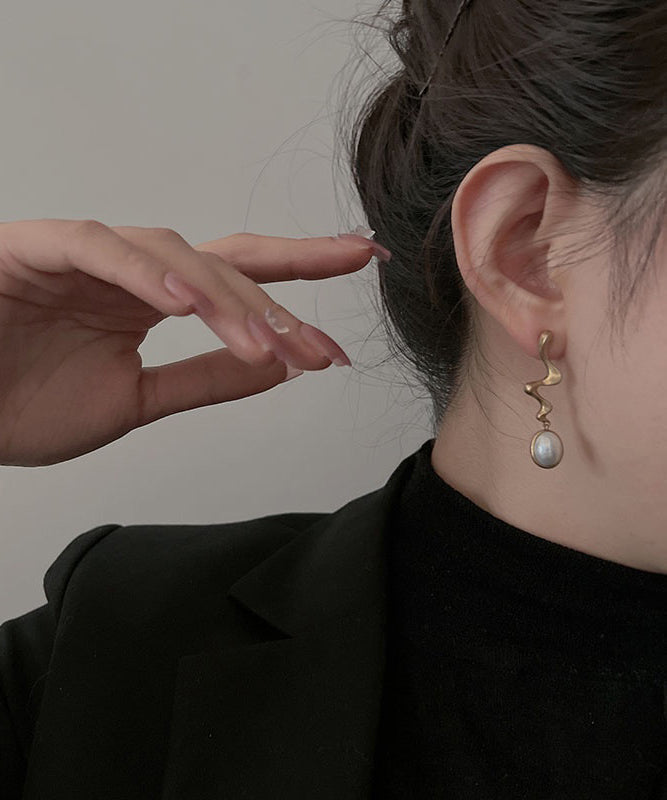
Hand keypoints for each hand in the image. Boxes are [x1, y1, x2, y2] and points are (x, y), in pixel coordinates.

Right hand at [0, 219, 382, 465]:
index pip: (240, 273)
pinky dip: (148, 272)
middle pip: (224, 261)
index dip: (302, 265)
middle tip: (326, 342)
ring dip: (229, 302)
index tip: (363, 259)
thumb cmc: (24, 403)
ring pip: (176, 254)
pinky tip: (191, 302)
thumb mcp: (135, 401)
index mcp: (154, 298)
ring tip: (271, 346)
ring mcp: (87, 253)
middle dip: (283, 295)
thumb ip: (203, 379)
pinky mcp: (37, 246)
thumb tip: (277, 368)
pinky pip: (101, 247)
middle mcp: (131, 268)